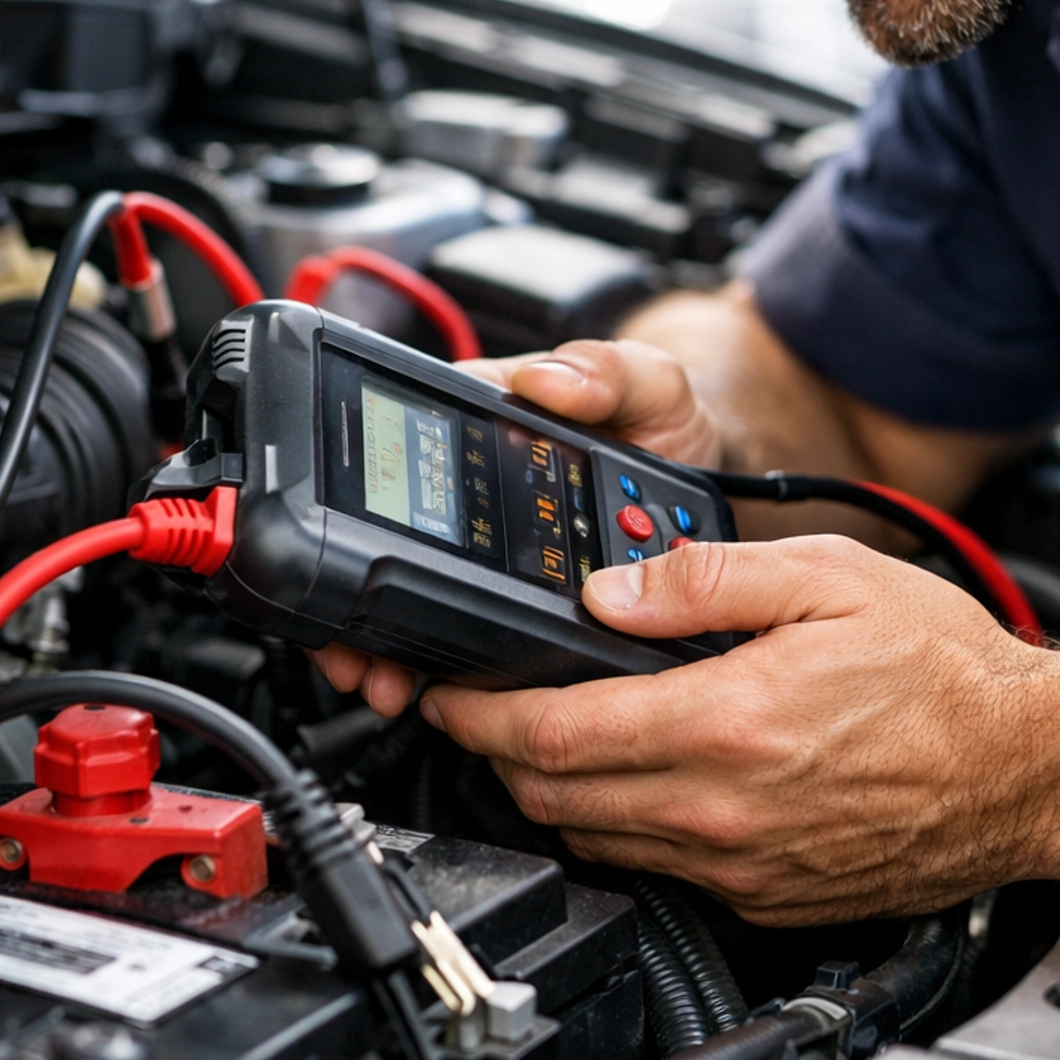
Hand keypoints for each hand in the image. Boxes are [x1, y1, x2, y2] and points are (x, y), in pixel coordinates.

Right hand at [311, 338, 722, 715]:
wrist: (702, 489)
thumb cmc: (663, 425)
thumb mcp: (647, 383)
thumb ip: (606, 371)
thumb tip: (546, 381)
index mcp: (490, 421)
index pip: (416, 447)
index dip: (382, 495)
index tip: (365, 538)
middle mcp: (479, 486)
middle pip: (399, 539)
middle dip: (362, 599)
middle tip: (358, 645)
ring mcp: (495, 547)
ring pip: (419, 596)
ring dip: (389, 643)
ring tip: (384, 680)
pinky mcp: (519, 596)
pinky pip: (470, 632)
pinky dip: (443, 665)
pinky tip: (431, 689)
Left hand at [419, 532, 1059, 922]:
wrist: (1030, 769)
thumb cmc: (945, 673)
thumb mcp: (828, 580)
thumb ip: (706, 581)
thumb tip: (610, 591)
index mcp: (727, 725)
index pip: (550, 736)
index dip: (476, 716)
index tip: (446, 692)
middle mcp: (724, 811)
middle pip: (552, 798)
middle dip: (495, 756)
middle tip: (484, 710)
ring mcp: (743, 867)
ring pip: (594, 843)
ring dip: (553, 795)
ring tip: (551, 741)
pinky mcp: (766, 900)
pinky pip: (656, 872)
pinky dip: (621, 830)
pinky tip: (636, 783)